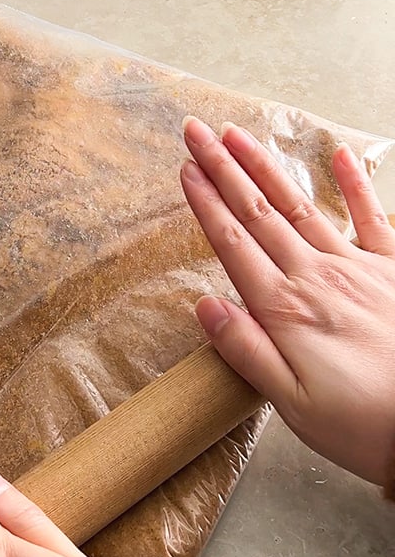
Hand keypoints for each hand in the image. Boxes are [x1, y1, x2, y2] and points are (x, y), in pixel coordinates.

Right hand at [180, 117, 394, 485]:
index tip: (184, 169)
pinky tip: (338, 154)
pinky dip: (355, 184)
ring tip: (239, 135)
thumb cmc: (363, 425)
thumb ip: (247, 350)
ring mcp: (359, 269)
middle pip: (259, 213)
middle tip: (196, 131)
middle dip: (223, 168)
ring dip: (266, 167)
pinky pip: (373, 217)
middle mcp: (318, 278)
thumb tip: (204, 306)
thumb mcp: (292, 404)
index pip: (233, 243)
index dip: (205, 203)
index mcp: (286, 309)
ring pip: (302, 206)